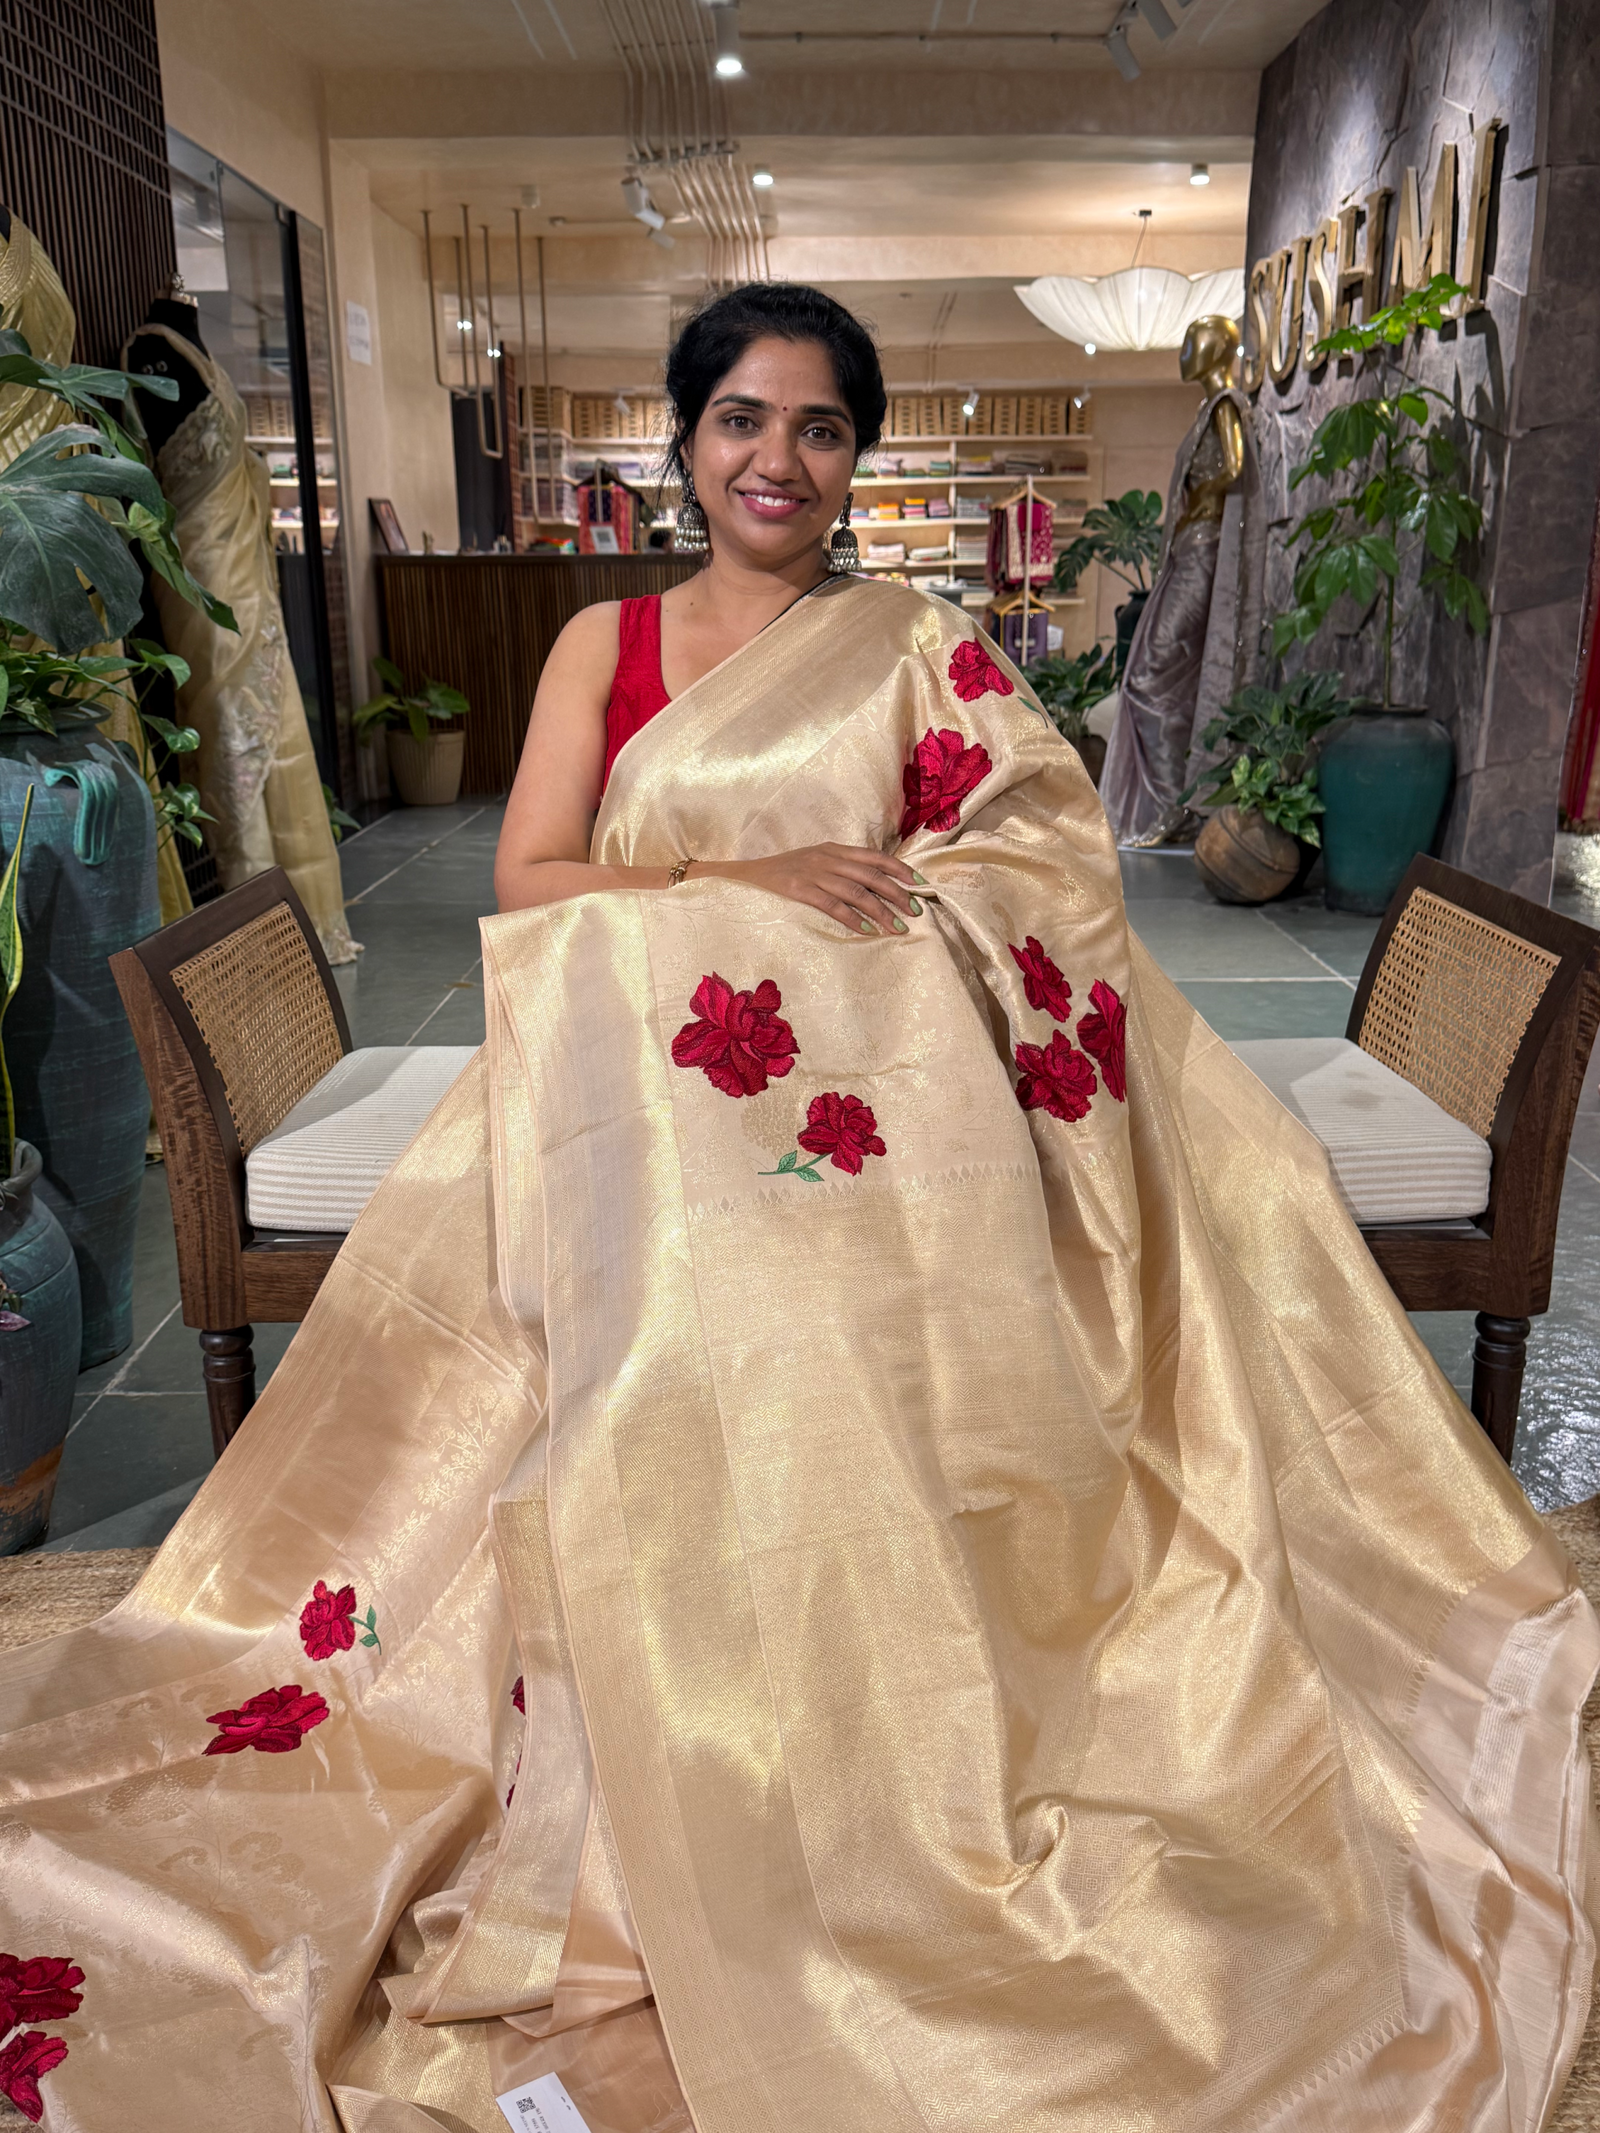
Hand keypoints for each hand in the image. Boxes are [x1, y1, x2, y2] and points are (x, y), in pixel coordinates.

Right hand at [710, 845, 925, 933]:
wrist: (744, 876)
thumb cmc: (782, 874)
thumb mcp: (814, 864)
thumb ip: (840, 870)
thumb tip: (874, 887)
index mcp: (833, 849)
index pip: (875, 857)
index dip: (900, 869)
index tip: (920, 885)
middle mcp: (827, 858)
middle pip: (872, 875)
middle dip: (897, 894)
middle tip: (914, 912)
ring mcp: (813, 873)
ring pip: (857, 891)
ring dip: (881, 911)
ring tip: (897, 928)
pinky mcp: (798, 890)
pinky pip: (832, 905)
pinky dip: (853, 918)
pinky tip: (867, 930)